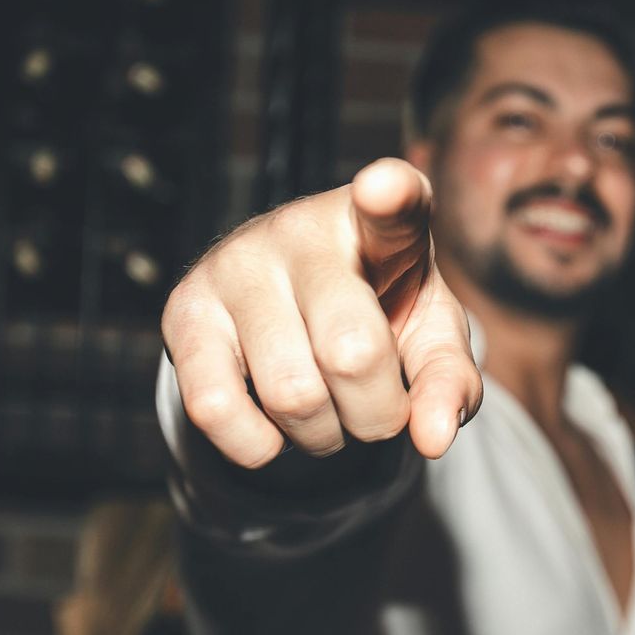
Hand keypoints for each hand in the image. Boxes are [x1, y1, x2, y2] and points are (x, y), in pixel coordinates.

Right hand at [161, 159, 483, 466]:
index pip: (392, 203)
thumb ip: (450, 384)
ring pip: (291, 395)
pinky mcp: (183, 310)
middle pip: (352, 355)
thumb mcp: (431, 341)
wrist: (298, 312)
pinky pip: (215, 409)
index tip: (385, 187)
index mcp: (381, 222)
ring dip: (322, 437)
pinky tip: (271, 426)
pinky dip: (256, 446)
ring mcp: (235, 264)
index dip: (391, 195)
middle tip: (375, 410)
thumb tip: (432, 440)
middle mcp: (302, 229)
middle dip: (377, 416)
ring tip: (328, 413)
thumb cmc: (381, 315)